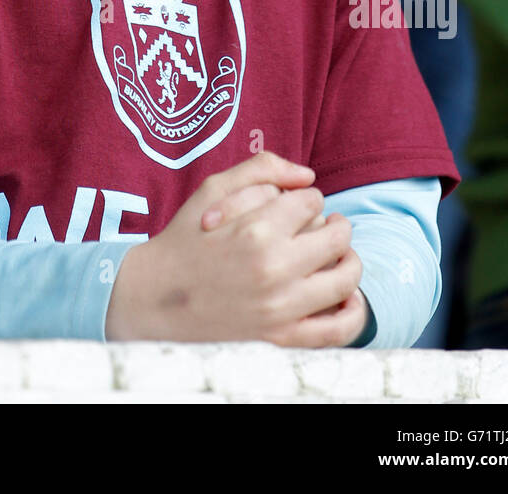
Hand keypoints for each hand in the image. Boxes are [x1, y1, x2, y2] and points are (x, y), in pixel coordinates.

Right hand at [105, 152, 364, 344]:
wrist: (155, 299)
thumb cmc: (185, 239)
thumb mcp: (213, 189)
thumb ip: (261, 169)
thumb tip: (308, 175)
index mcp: (257, 229)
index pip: (312, 201)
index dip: (306, 198)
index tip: (294, 207)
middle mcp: (274, 269)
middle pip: (337, 237)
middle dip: (334, 224)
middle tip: (323, 226)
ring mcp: (281, 308)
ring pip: (345, 278)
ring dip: (348, 260)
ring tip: (337, 255)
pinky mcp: (282, 339)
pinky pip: (337, 330)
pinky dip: (352, 312)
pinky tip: (347, 297)